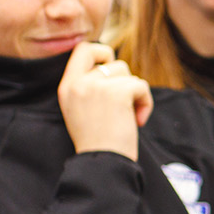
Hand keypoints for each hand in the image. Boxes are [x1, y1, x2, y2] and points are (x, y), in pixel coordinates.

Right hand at [57, 42, 153, 160]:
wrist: (102, 163)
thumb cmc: (98, 143)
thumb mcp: (81, 109)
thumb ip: (89, 87)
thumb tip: (111, 66)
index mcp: (66, 86)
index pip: (82, 49)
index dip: (101, 53)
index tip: (110, 71)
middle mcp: (78, 83)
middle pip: (110, 58)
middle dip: (123, 77)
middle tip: (124, 98)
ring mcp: (96, 86)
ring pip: (127, 72)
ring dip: (134, 93)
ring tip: (129, 115)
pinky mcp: (117, 92)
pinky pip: (141, 85)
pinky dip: (146, 103)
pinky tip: (138, 120)